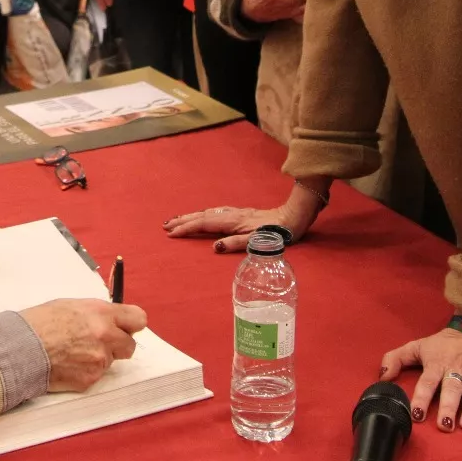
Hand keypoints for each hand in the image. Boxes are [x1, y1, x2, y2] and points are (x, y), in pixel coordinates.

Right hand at [19, 298, 146, 390]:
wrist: (21, 348)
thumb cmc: (39, 323)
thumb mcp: (71, 305)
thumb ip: (96, 314)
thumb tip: (108, 320)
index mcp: (102, 313)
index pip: (138, 319)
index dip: (131, 325)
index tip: (125, 327)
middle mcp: (106, 336)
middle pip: (130, 346)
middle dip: (117, 345)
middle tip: (98, 343)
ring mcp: (99, 360)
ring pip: (110, 362)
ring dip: (98, 358)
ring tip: (73, 352)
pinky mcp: (90, 379)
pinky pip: (95, 375)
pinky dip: (85, 372)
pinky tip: (67, 364)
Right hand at [163, 180, 327, 251]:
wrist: (295, 216)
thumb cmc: (279, 232)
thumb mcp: (260, 241)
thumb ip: (237, 244)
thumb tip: (215, 247)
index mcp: (233, 222)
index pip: (204, 224)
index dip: (186, 229)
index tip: (171, 234)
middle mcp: (232, 215)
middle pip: (202, 216)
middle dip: (183, 220)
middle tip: (166, 225)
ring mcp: (237, 213)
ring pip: (208, 213)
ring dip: (191, 216)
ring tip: (178, 220)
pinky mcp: (242, 214)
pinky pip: (216, 213)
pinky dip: (204, 215)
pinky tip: (204, 216)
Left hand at [380, 327, 461, 432]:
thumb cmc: (443, 345)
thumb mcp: (417, 346)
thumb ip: (395, 359)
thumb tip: (381, 377)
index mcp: (437, 364)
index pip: (427, 382)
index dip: (421, 398)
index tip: (417, 415)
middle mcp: (457, 369)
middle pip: (452, 390)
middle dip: (448, 407)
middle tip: (445, 426)